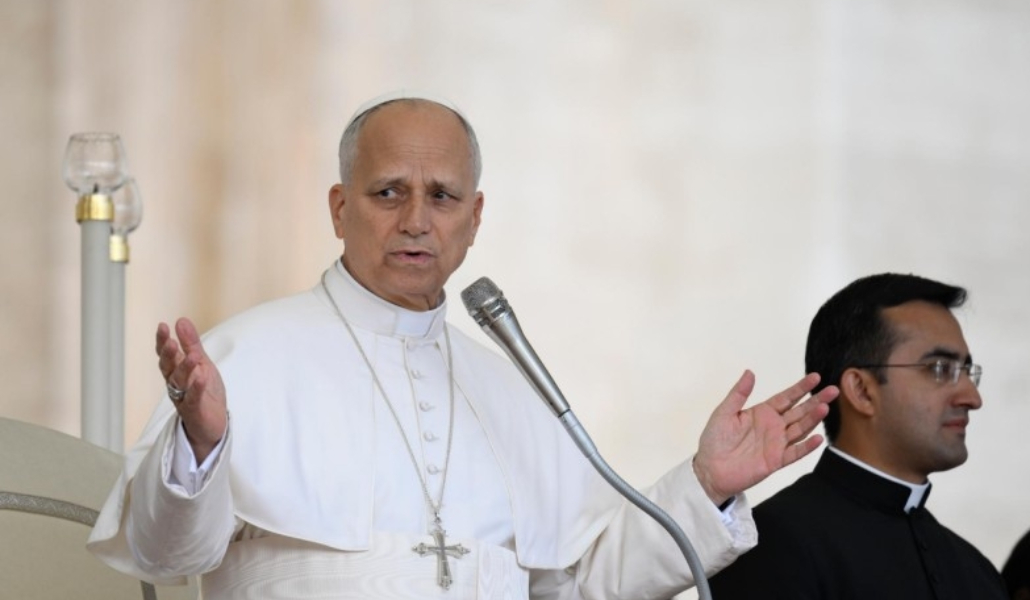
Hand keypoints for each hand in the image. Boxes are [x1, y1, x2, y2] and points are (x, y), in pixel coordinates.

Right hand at [156, 317, 226, 462]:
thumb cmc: (204, 391)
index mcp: (176, 370)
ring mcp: (184, 397)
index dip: (162, 341)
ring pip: (180, 382)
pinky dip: (197, 388)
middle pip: (168, 368)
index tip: (162, 326)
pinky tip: (201, 377)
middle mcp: (176, 383)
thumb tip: (181, 320)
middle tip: (169, 342)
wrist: (212, 422)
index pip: (166, 354)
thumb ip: (191, 344)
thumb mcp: (201, 363)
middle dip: (168, 355)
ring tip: (192, 356)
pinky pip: (194, 398)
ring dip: (185, 368)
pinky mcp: (194, 410)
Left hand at [693, 370, 836, 505]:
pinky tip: (818, 438)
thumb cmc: (714, 440)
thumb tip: (749, 372)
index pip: (786, 397)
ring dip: (813, 420)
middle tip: (833, 390)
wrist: (710, 470)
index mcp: (762, 412)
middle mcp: (773, 426)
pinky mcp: (776, 461)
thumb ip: (738, 394)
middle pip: (799, 411)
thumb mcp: (724, 412)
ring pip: (800, 429)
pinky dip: (807, 447)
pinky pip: (794, 453)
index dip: (801, 388)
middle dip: (816, 400)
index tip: (816, 377)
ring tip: (825, 408)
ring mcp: (777, 444)